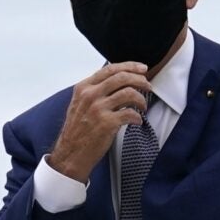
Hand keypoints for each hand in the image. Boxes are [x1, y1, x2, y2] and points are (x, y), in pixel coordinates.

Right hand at [44, 61, 153, 182]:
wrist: (70, 154)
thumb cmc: (78, 131)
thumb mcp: (80, 104)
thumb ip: (95, 90)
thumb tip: (118, 80)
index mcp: (84, 87)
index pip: (110, 69)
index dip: (130, 66)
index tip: (142, 68)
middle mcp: (90, 95)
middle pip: (122, 77)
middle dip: (140, 80)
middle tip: (148, 86)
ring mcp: (98, 109)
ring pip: (129, 93)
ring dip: (141, 99)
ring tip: (143, 106)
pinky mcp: (107, 123)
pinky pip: (130, 113)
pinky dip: (138, 117)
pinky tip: (137, 121)